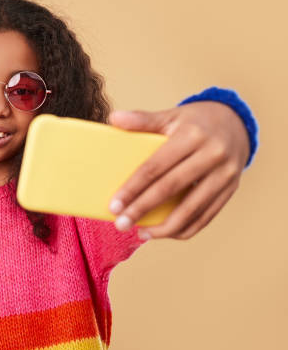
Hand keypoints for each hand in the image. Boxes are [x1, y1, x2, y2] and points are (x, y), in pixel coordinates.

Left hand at [107, 100, 249, 239]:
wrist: (235, 123)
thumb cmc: (194, 122)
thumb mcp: (170, 115)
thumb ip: (142, 119)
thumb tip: (113, 118)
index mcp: (191, 135)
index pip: (155, 167)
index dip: (132, 188)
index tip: (114, 205)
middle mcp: (212, 155)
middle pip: (170, 189)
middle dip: (142, 209)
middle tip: (120, 224)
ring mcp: (225, 174)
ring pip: (192, 209)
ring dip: (164, 227)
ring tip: (141, 234)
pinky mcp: (231, 189)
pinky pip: (207, 216)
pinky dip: (185, 229)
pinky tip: (164, 233)